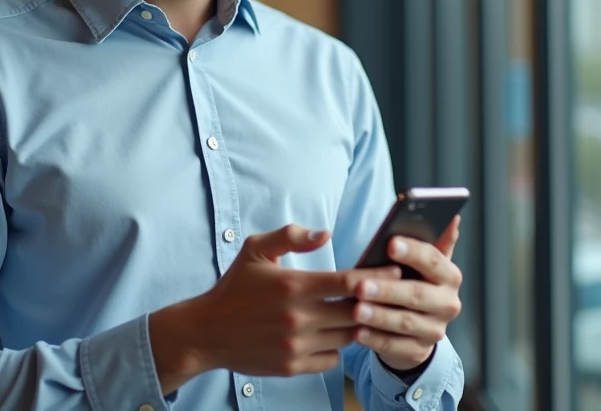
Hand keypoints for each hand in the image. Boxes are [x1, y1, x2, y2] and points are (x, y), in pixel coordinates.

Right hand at [149, 224, 399, 394]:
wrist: (206, 332)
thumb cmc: (234, 287)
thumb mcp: (255, 249)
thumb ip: (290, 236)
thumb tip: (325, 233)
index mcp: (293, 285)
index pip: (349, 282)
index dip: (376, 277)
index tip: (394, 271)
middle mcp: (298, 317)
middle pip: (355, 311)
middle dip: (373, 303)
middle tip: (387, 294)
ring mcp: (296, 345)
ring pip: (347, 338)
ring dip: (356, 326)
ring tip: (361, 314)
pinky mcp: (292, 367)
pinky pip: (332, 359)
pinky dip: (337, 348)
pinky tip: (331, 335)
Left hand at [351, 216, 462, 371]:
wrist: (418, 326)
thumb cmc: (414, 280)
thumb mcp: (424, 262)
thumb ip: (434, 241)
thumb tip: (452, 217)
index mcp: (449, 276)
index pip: (433, 260)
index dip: (413, 252)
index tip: (390, 243)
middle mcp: (448, 304)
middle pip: (417, 295)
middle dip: (387, 290)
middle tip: (360, 286)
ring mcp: (435, 330)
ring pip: (406, 323)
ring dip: (379, 316)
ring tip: (356, 309)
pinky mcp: (419, 351)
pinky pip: (396, 346)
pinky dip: (376, 340)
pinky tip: (358, 332)